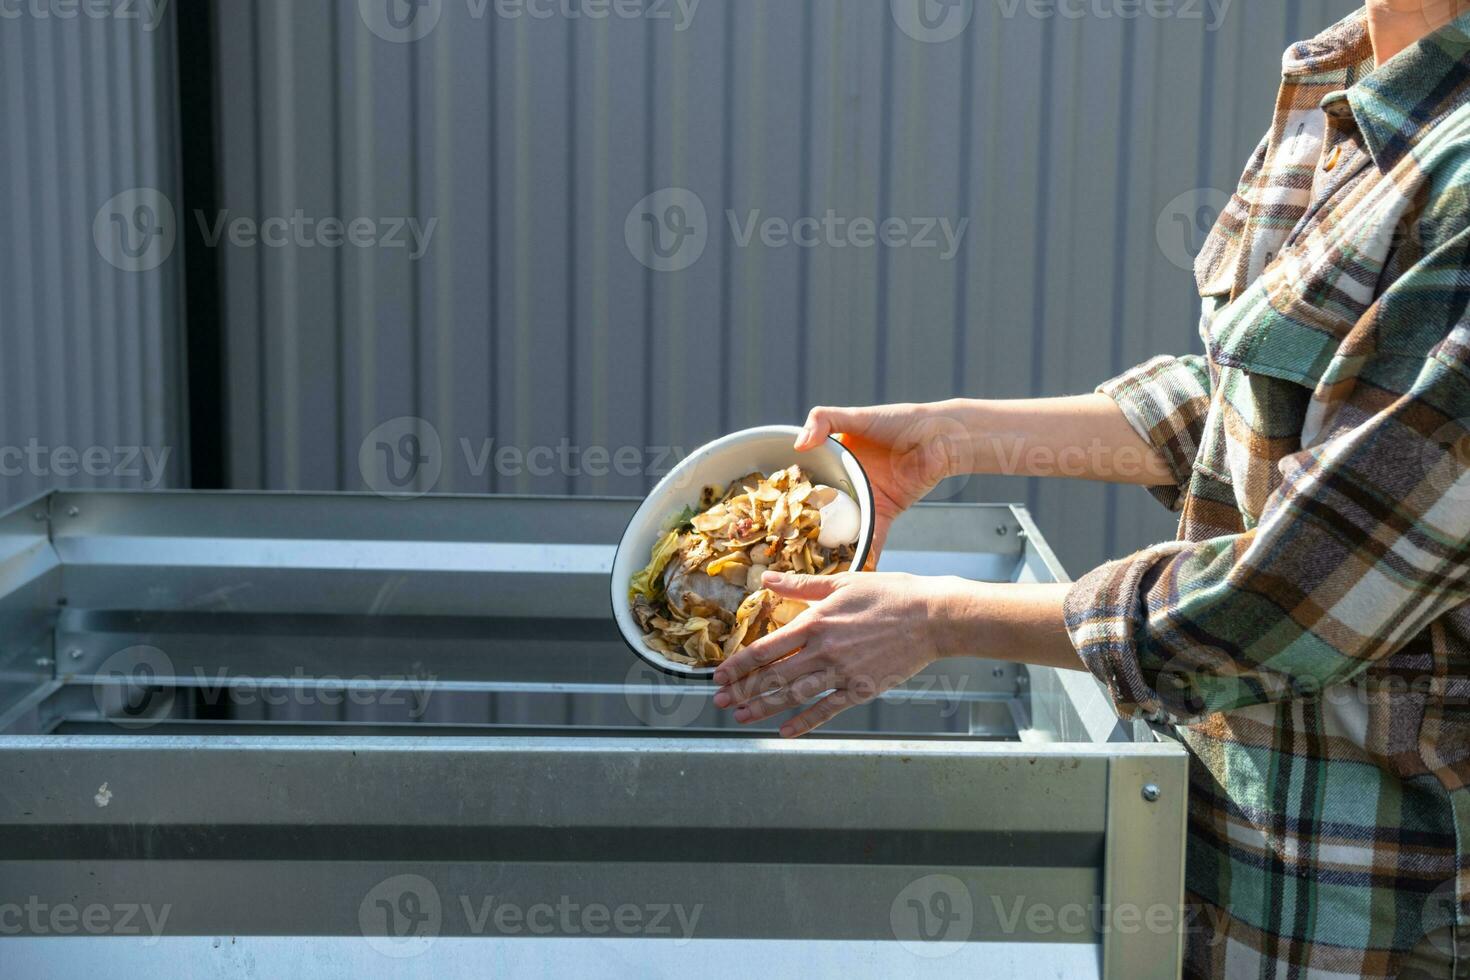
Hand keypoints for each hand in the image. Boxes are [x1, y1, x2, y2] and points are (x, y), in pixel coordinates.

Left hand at [712, 570, 959, 736]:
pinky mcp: (861, 689)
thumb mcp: (841, 582)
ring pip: (794, 695)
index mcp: (814, 623)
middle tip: (720, 703)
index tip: (719, 676)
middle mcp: (823, 651)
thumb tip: (766, 578)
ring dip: (764, 708)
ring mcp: (842, 673)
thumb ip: (800, 585)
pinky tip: (785, 731)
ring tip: (741, 718)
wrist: (931, 617)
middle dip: (743, 691)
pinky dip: (804, 722)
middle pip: (773, 676)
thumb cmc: (888, 594)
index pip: (765, 649)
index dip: (739, 665)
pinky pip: (826, 709)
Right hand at [794, 402, 972, 558]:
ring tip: (810, 569)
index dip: (786, 495)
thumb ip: (823, 419)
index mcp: (833, 460)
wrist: (940, 437)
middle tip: (782, 552)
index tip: (767, 515)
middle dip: (803, 529)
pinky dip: (865, 555)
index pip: (804, 480)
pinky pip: (872, 537)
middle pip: (819, 510)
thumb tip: (799, 444)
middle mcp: (844, 484)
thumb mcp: (856, 415)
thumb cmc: (898, 420)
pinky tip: (852, 573)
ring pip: (842, 528)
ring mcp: (864, 501)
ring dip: (830, 547)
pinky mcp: (884, 514)